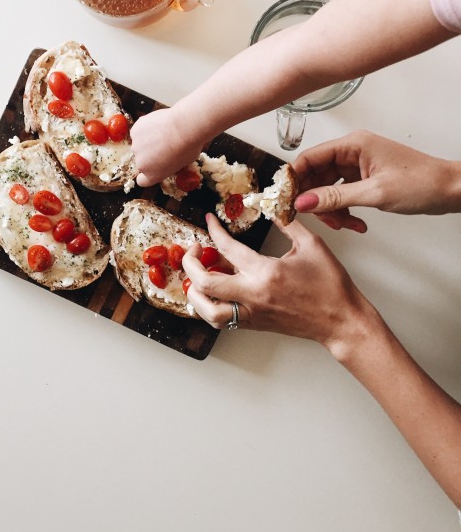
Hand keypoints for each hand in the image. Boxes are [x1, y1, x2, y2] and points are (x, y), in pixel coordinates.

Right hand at [130, 106, 206, 186]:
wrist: (184, 126)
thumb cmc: (189, 146)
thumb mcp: (184, 163)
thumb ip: (171, 164)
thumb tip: (171, 159)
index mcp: (153, 176)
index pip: (142, 180)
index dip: (148, 172)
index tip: (154, 166)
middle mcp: (141, 164)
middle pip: (142, 160)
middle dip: (149, 154)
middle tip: (163, 144)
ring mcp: (136, 147)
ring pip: (139, 144)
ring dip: (147, 140)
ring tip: (162, 132)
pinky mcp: (135, 132)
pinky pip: (138, 131)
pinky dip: (146, 127)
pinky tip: (157, 124)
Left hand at [183, 214, 374, 355]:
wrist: (341, 321)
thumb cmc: (330, 286)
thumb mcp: (312, 246)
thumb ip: (289, 224)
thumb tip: (275, 207)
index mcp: (266, 273)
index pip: (228, 249)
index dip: (214, 231)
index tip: (209, 221)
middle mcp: (253, 296)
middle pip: (205, 284)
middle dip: (190, 264)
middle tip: (194, 250)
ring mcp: (252, 314)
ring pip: (207, 311)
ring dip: (195, 293)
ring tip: (197, 275)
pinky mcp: (255, 324)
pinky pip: (221, 320)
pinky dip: (210, 306)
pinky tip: (214, 292)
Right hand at [292, 130, 460, 231]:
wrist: (449, 190)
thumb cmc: (422, 182)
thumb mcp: (374, 193)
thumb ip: (335, 198)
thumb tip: (303, 203)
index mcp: (352, 144)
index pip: (309, 158)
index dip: (294, 180)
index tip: (287, 201)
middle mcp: (352, 152)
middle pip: (315, 176)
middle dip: (315, 201)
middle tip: (317, 219)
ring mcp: (357, 166)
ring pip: (327, 189)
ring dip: (332, 210)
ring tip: (345, 224)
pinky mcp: (363, 179)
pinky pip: (341, 195)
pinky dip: (344, 211)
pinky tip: (355, 223)